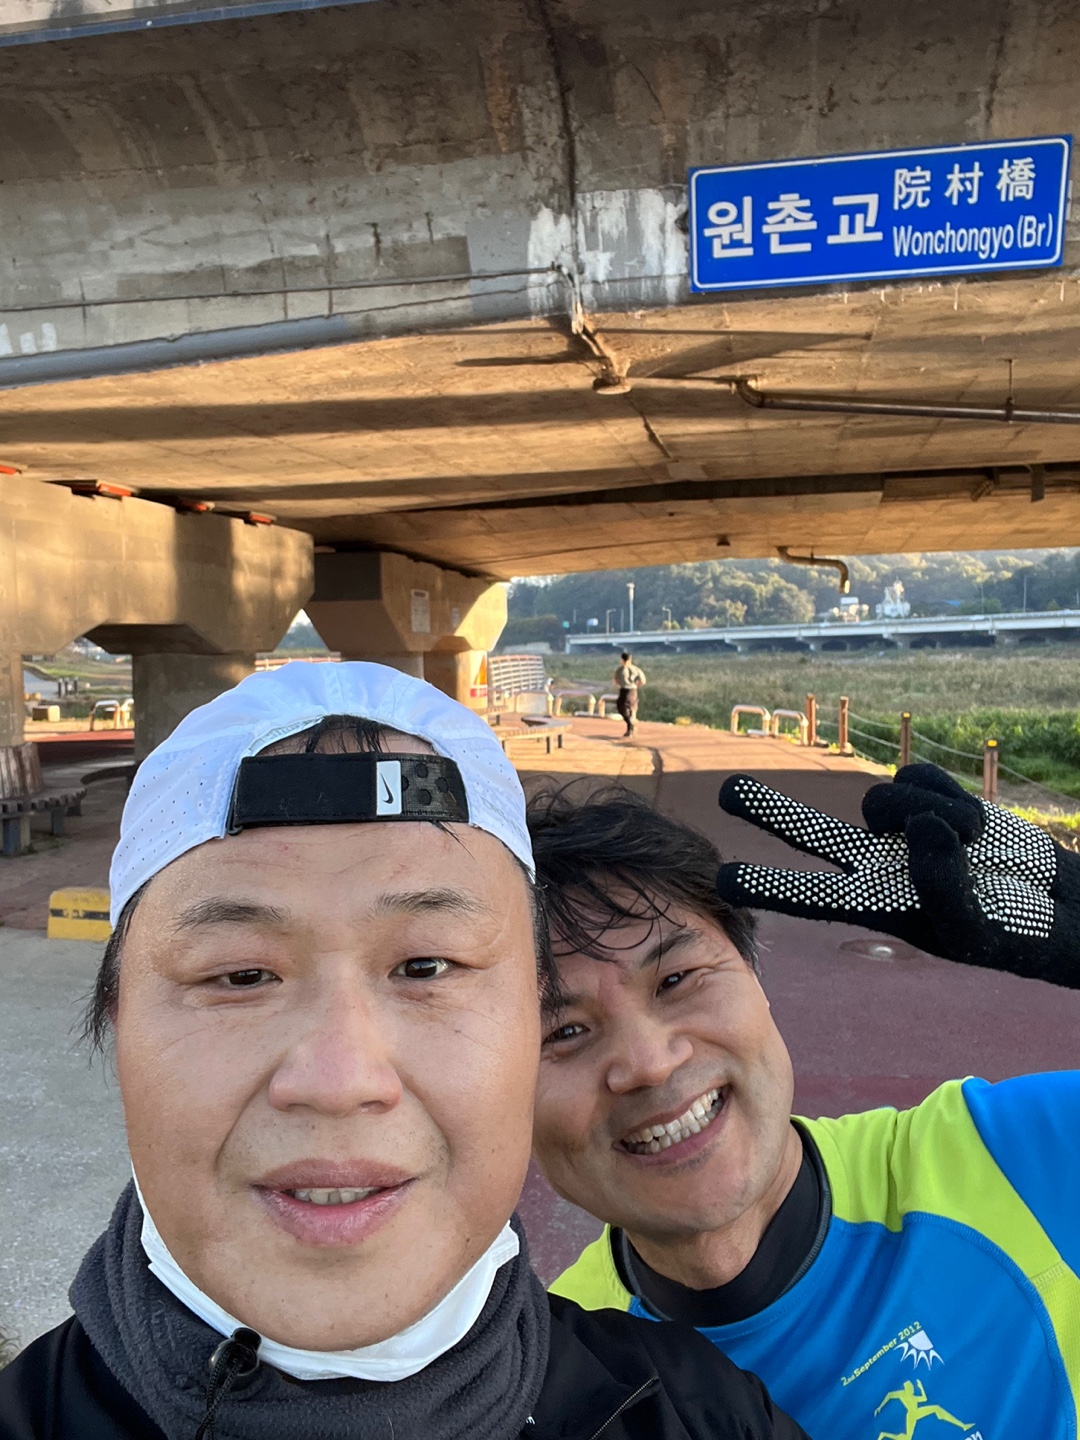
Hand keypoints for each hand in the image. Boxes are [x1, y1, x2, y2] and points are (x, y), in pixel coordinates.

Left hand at [715, 763, 1079, 986]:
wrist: (1055, 902)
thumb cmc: (1012, 930)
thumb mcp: (976, 927)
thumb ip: (942, 886)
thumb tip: (917, 824)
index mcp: (873, 905)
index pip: (808, 896)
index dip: (766, 886)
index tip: (724, 881)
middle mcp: (874, 863)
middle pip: (808, 831)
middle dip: (770, 809)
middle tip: (726, 791)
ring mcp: (898, 828)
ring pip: (880, 799)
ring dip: (926, 816)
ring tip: (965, 848)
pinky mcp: (926, 796)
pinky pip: (917, 776)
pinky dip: (949, 795)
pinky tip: (969, 825)